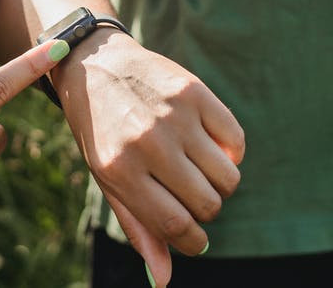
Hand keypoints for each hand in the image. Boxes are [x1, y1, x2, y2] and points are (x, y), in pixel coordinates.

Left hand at [53, 31, 245, 287]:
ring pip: (227, 176)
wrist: (96, 67)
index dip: (194, 241)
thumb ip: (139, 228)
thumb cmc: (103, 133)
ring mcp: (173, 116)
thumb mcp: (109, 180)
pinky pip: (236, 140)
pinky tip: (210, 144)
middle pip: (208, 203)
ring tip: (200, 169)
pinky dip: (231, 150)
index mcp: (122, 171)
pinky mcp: (194, 92)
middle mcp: (148, 143)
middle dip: (206, 209)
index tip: (196, 238)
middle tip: (191, 194)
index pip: (177, 226)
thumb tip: (165, 281)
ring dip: (221, 182)